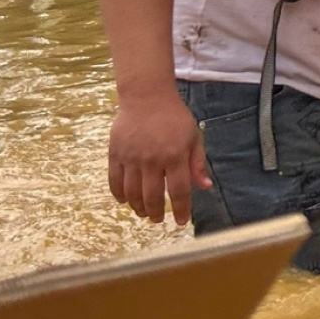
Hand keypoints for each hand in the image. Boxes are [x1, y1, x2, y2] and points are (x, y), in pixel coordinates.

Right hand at [108, 88, 210, 223]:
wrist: (147, 96)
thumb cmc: (174, 117)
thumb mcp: (193, 137)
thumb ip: (198, 164)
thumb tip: (205, 187)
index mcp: (175, 156)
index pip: (179, 191)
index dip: (181, 210)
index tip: (180, 222)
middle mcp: (152, 160)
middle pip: (152, 197)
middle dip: (156, 213)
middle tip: (157, 219)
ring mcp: (131, 158)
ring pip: (132, 193)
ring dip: (137, 208)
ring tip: (143, 213)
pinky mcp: (115, 154)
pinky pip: (114, 181)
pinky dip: (119, 195)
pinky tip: (125, 201)